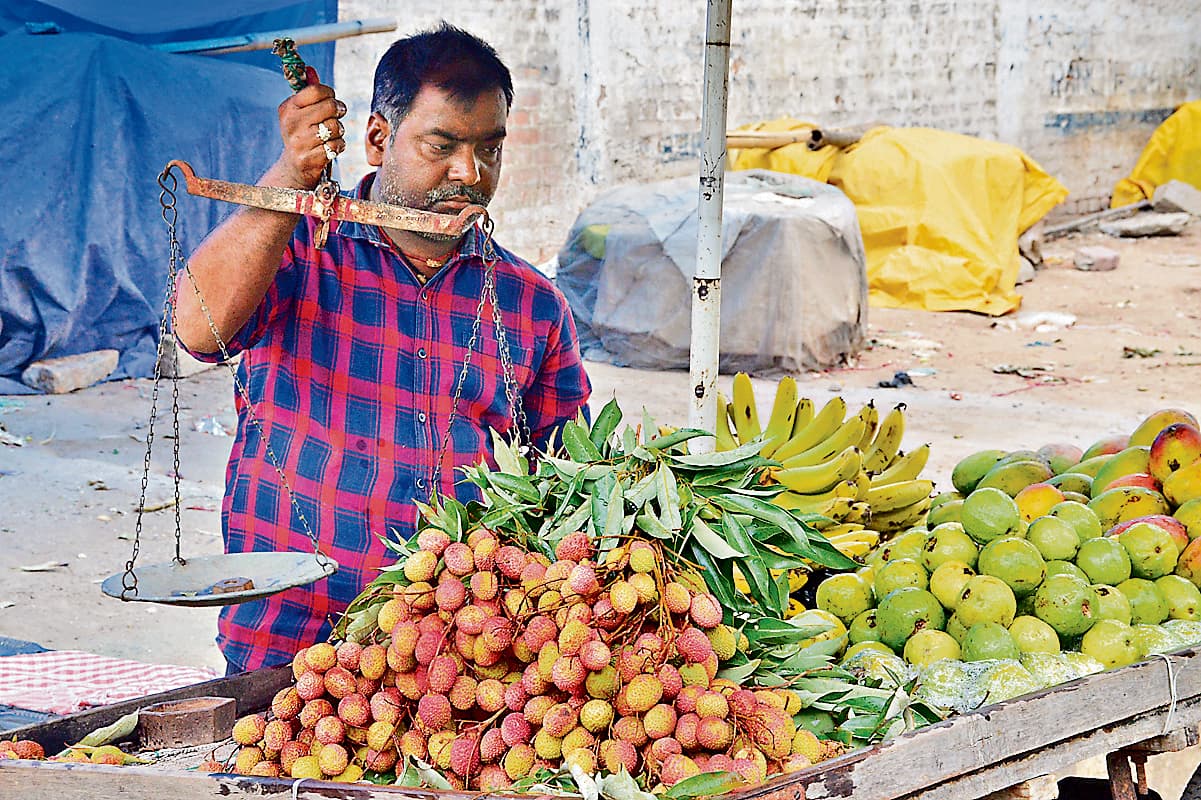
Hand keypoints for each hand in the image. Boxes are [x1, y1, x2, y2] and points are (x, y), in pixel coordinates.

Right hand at [272, 67, 347, 188]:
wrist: (294, 169)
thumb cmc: (302, 135)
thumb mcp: (300, 112)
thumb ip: (308, 92)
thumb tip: (310, 69)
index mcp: (288, 107)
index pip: (317, 90)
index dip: (330, 94)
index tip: (330, 100)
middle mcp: (291, 123)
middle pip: (330, 107)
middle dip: (338, 112)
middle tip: (336, 117)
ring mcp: (299, 142)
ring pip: (336, 127)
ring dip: (339, 132)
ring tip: (330, 135)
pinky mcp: (309, 159)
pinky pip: (336, 146)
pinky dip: (338, 147)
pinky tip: (330, 148)